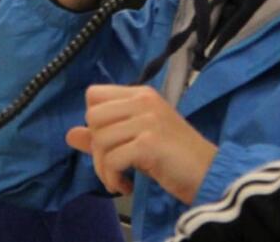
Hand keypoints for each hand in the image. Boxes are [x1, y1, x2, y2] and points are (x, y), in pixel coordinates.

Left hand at [65, 84, 216, 203]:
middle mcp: (143, 100)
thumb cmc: (175, 156)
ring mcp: (147, 120)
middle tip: (112, 165)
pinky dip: (113, 178)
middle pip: (92, 117)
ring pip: (100, 140)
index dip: (94, 121)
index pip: (94, 94)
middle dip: (95, 147)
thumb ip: (104, 135)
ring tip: (119, 179)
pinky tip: (126, 186)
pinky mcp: (149, 143)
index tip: (108, 141)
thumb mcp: (137, 140)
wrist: (208, 172)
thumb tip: (70, 134)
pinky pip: (112, 160)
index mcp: (141, 93)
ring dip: (103, 169)